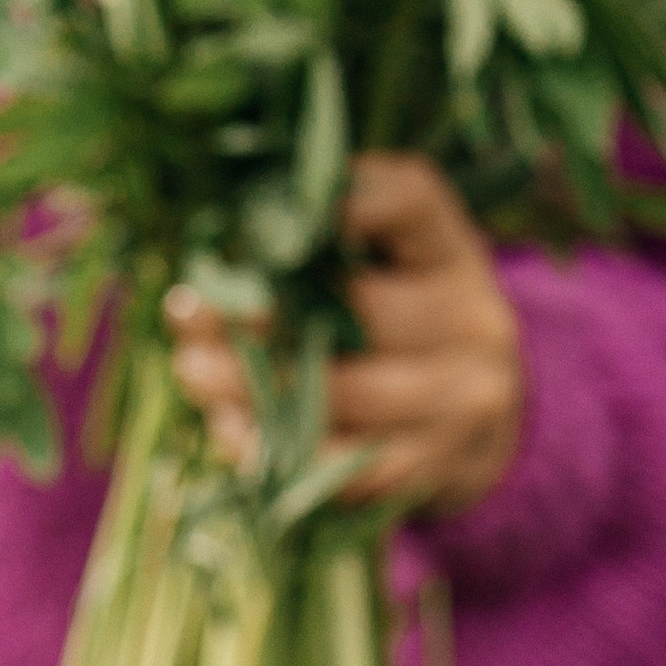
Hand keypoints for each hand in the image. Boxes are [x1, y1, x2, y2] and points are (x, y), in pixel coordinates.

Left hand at [165, 154, 523, 517]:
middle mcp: (471, 320)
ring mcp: (459, 399)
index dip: (337, 202)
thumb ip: (324, 236)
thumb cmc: (403, 320)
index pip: (408, 200)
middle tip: (188, 311)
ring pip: (342, 392)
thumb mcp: (389, 260)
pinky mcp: (431, 465)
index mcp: (451, 251)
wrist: (477, 421)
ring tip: (192, 369)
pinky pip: (339, 461)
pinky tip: (228, 427)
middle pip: (359, 308)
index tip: (261, 218)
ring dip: (251, 384)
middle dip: (258, 312)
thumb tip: (229, 227)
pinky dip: (273, 446)